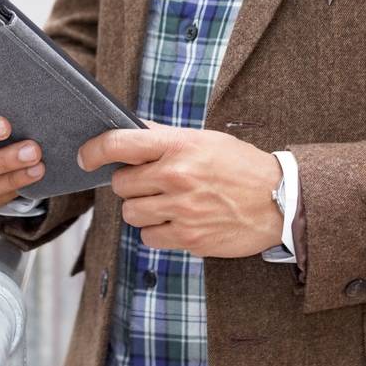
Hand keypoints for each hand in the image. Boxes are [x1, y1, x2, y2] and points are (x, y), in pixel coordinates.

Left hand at [77, 125, 281, 256]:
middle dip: (131, 184)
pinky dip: (157, 232)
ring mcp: (182, 209)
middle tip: (152, 183)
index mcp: (179, 146)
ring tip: (167, 203)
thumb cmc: (240, 166)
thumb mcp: (204, 139)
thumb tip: (129, 127)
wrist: (280, 200)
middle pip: (121, 184)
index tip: (85, 157)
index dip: (94, 150)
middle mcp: (176, 176)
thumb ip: (164, 136)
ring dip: (142, 210)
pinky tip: (177, 222)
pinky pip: (149, 238)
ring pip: (131, 213)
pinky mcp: (190, 238)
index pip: (120, 143)